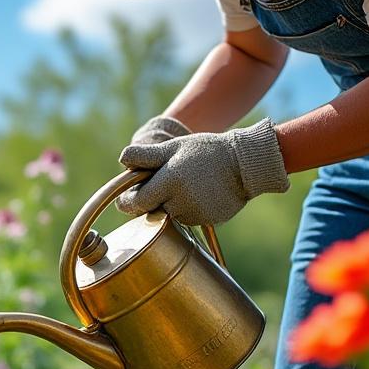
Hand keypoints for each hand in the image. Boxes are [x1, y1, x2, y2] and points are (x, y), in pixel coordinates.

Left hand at [117, 119, 289, 225]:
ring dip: (169, 205)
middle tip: (160, 186)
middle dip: (149, 201)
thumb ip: (146, 156)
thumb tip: (122, 161)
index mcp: (169, 181)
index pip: (135, 202)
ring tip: (186, 185)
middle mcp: (179, 202)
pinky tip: (198, 194)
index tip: (129, 196)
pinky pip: (185, 220)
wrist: (246, 164)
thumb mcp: (174, 147)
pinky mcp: (205, 221)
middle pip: (151, 211)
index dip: (129, 200)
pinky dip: (186, 210)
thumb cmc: (206, 152)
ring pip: (168, 216)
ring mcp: (193, 214)